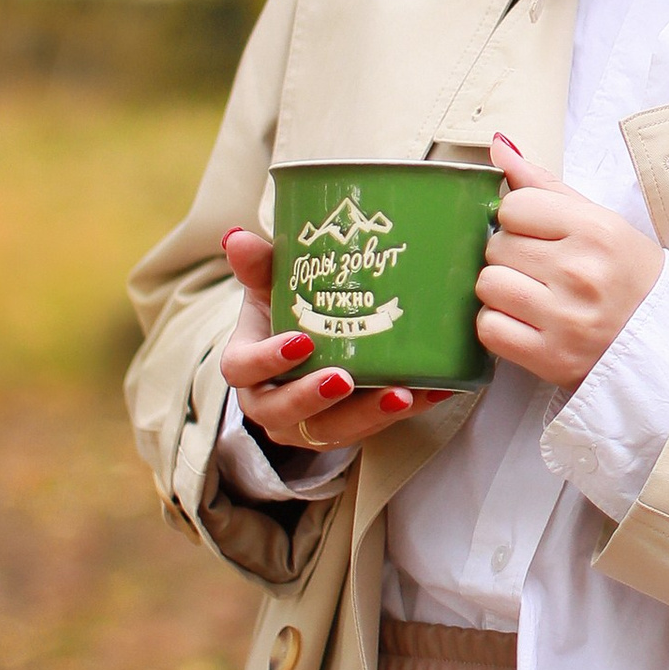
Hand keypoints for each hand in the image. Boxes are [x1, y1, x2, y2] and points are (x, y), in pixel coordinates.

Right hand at [218, 229, 449, 453]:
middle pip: (284, 412)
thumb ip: (259, 265)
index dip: (267, 360)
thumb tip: (236, 237)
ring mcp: (306, 426)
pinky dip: (406, 411)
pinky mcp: (345, 432)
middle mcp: (271, 403)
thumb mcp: (270, 286)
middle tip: (345, 379)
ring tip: (401, 394)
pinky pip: (374, 429)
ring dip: (366, 415)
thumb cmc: (285, 313)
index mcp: (246, 367)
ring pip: (332, 431)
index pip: (242, 369)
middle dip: (315, 398)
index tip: (302, 342)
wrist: (309, 345)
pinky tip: (432, 390)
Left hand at [473, 133, 664, 390]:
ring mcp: (564, 319)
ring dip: (501, 291)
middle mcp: (580, 272)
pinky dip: (499, 326)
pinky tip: (525, 323)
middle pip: (497, 246)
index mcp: (596, 230)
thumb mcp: (600, 221)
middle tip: (541, 270)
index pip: (514, 206)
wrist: (664, 343)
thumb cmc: (628, 276)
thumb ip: (545, 185)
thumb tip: (497, 146)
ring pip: (487, 285)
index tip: (541, 236)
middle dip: (511, 256)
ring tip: (531, 296)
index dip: (521, 220)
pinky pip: (489, 328)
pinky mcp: (550, 358)